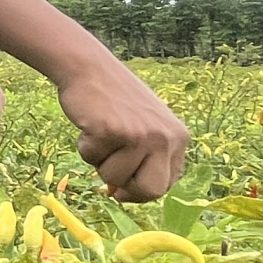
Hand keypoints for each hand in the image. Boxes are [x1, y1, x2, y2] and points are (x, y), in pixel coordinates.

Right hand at [55, 60, 189, 202]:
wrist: (90, 68)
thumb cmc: (115, 100)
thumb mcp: (145, 128)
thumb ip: (147, 159)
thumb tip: (124, 193)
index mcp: (178, 138)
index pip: (166, 185)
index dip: (141, 190)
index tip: (124, 186)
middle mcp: (164, 137)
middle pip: (149, 191)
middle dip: (126, 189)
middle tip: (110, 171)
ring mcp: (139, 135)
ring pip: (114, 178)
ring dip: (99, 161)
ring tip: (100, 134)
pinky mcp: (111, 132)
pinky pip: (91, 159)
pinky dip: (84, 147)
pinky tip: (90, 125)